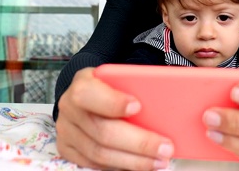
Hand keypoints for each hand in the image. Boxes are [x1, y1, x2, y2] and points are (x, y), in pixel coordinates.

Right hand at [55, 67, 173, 169]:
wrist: (86, 95)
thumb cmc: (109, 86)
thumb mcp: (120, 77)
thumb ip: (137, 85)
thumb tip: (172, 98)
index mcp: (83, 82)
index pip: (90, 93)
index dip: (113, 102)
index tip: (138, 106)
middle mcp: (70, 107)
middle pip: (102, 131)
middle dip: (138, 142)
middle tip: (165, 147)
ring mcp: (66, 130)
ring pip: (99, 153)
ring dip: (133, 160)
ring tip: (159, 160)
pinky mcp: (68, 149)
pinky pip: (94, 164)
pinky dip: (120, 166)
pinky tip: (141, 164)